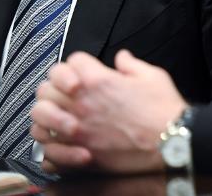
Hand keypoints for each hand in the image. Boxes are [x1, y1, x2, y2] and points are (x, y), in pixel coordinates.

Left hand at [31, 50, 187, 173]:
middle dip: (56, 86)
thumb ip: (131, 64)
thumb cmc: (164, 111)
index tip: (84, 71)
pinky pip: (48, 147)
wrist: (171, 143)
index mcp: (98, 80)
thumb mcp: (152, 76)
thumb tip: (122, 58)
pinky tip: (58, 141)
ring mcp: (79, 129)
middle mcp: (83, 103)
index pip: (72, 61)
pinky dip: (49, 144)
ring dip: (46, 113)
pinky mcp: (80, 153)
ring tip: (56, 115)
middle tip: (66, 91)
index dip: (78, 64)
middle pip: (48, 86)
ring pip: (40, 114)